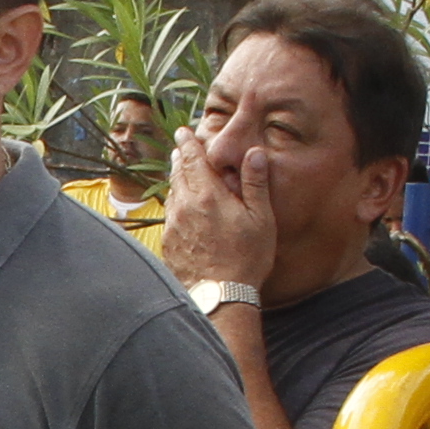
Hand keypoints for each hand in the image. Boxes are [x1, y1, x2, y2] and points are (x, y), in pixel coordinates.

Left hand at [153, 122, 281, 296]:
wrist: (219, 296)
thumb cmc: (246, 259)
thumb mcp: (260, 219)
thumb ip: (256, 184)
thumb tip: (254, 153)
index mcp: (207, 195)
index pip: (193, 159)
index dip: (188, 143)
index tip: (184, 131)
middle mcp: (184, 206)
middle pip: (178, 173)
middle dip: (180, 157)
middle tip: (181, 147)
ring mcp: (173, 226)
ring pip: (171, 193)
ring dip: (176, 179)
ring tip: (181, 172)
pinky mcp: (169, 243)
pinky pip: (170, 215)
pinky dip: (176, 203)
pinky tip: (182, 207)